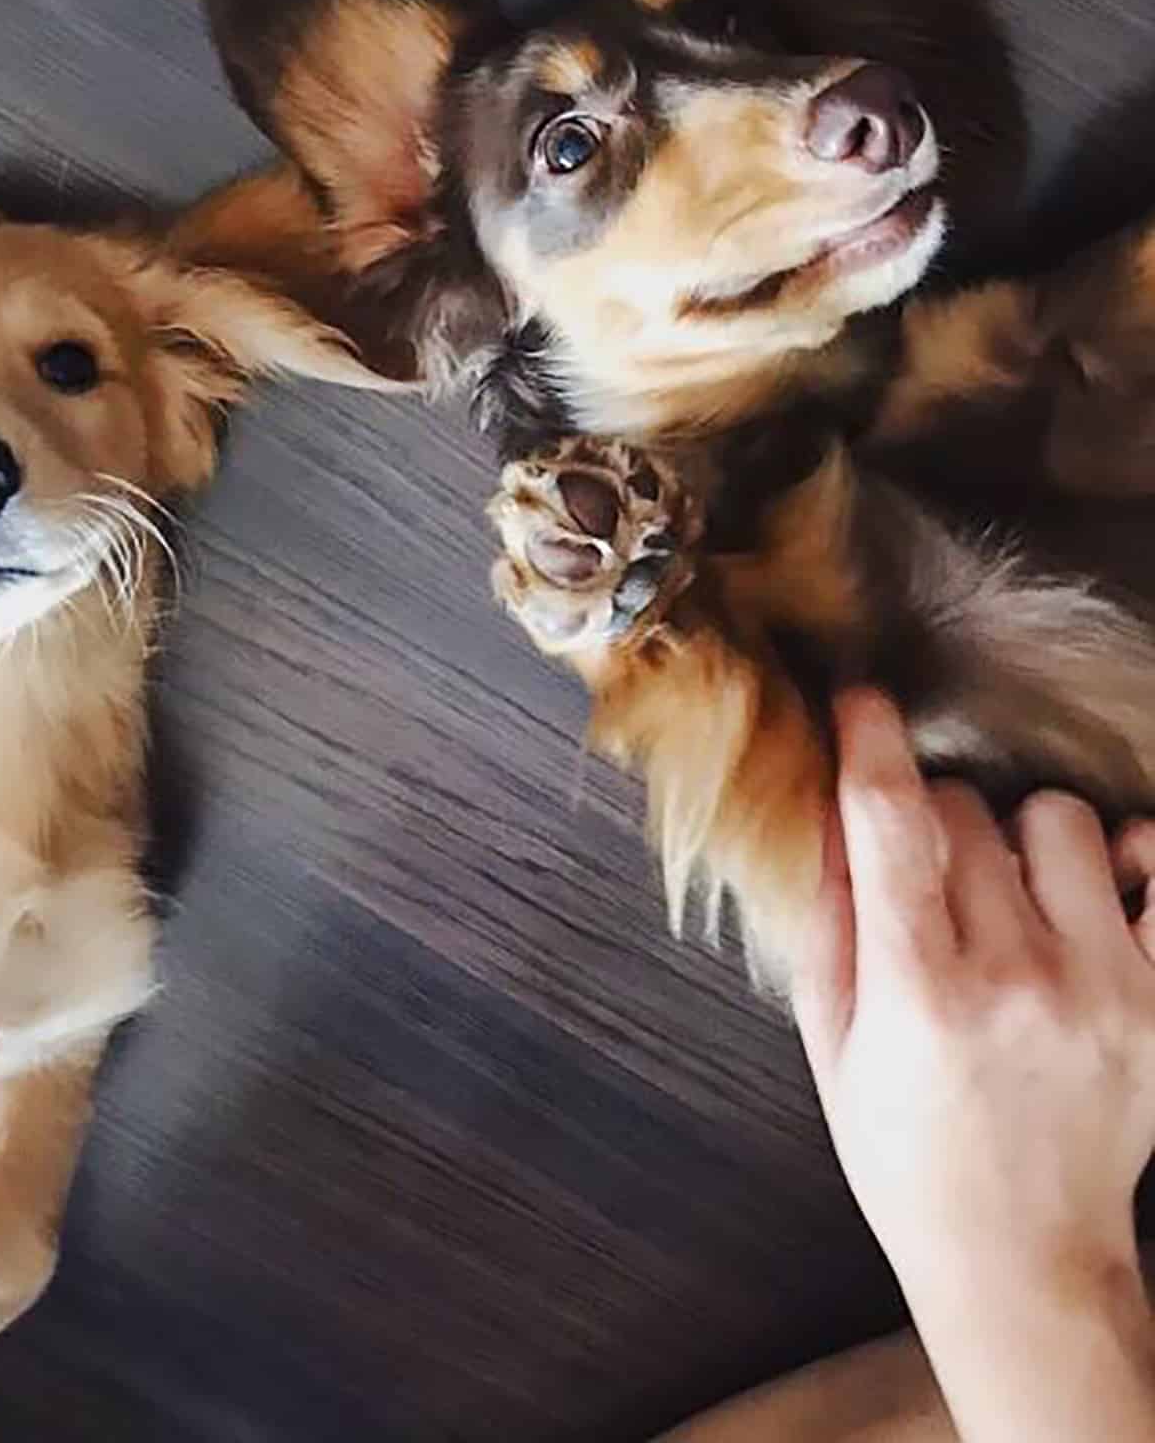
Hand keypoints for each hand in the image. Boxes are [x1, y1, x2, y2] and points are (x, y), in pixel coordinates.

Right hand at [794, 689, 1154, 1441]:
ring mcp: (1104, 986)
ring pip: (1056, 819)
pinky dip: (1124, 854)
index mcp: (918, 992)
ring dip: (1014, 835)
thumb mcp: (829, 1040)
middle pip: (966, 813)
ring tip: (1003, 892)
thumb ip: (827, 919)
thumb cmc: (904, 1150)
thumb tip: (829, 811)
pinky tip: (1089, 885)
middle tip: (921, 874)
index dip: (872, 743)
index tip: (863, 701)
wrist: (1019, 1251)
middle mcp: (1017, 979)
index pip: (892, 824)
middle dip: (928, 818)